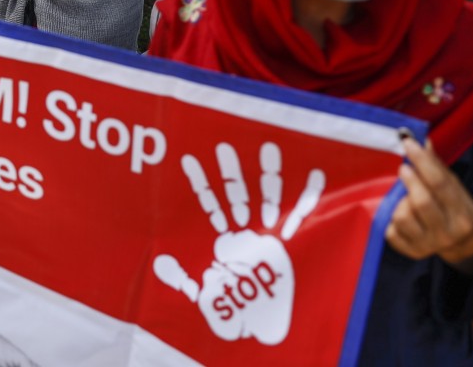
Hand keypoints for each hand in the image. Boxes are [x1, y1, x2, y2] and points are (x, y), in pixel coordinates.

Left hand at [153, 142, 324, 345]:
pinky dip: (309, 195)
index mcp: (223, 237)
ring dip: (268, 174)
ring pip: (267, 196)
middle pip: (238, 192)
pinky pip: (302, 214)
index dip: (200, 182)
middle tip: (225, 146)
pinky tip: (315, 172)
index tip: (188, 159)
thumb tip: (158, 262)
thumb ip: (181, 279)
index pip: (209, 203)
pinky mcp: (290, 242)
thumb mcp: (201, 294)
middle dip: (232, 171)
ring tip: (270, 148)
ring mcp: (268, 232)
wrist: (260, 326)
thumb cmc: (230, 308)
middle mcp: (245, 230)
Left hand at [386, 139, 472, 273]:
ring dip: (398, 202)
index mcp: (461, 211)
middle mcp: (447, 231)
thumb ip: (435, 165)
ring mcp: (428, 244)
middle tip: (403, 169)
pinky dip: (389, 219)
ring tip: (402, 196)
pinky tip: (397, 212)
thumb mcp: (452, 185)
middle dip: (409, 181)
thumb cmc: (452, 205)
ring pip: (403, 217)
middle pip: (422, 202)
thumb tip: (420, 139)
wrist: (461, 241)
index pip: (439, 182)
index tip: (407, 143)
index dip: (421, 161)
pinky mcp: (411, 252)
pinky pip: (390, 232)